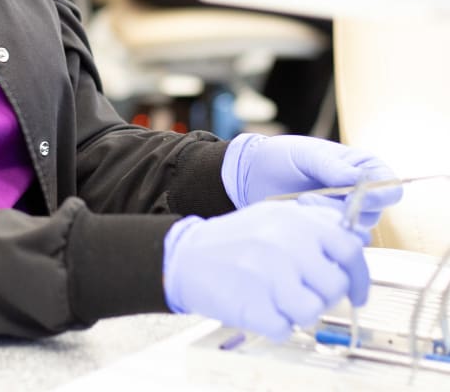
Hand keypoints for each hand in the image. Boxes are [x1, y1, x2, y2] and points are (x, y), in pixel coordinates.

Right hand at [163, 203, 368, 340]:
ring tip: (278, 298)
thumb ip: (315, 226)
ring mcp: (271, 274)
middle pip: (336, 284)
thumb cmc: (237, 241)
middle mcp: (287, 243)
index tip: (356, 291)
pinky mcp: (257, 305)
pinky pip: (287, 328)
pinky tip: (260, 307)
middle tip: (307, 294)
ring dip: (300, 310)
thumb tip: (358, 239)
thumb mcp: (274, 217)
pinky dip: (276, 324)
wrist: (187, 256)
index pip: (350, 248)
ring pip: (314, 309)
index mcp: (295, 219)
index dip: (359, 274)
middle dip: (326, 296)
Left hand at [223, 133, 402, 229]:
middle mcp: (360, 196)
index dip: (377, 195)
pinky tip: (298, 219)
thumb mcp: (304, 154)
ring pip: (352, 229)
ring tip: (297, 204)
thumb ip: (330, 166)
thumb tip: (358, 179)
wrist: (251, 175)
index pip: (389, 187)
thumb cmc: (280, 157)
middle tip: (307, 199)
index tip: (352, 196)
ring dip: (326, 220)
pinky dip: (318, 232)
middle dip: (341, 209)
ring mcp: (344, 217)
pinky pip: (334, 241)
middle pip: (372, 213)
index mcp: (362, 168)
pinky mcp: (327, 234)